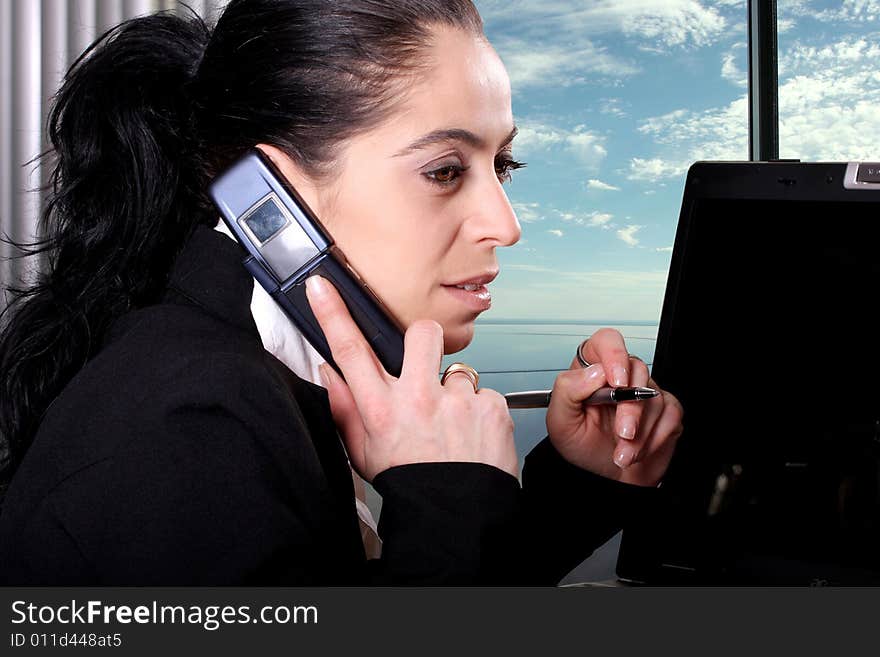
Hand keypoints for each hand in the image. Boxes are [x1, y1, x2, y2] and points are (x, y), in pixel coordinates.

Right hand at [305, 275, 517, 481]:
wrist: (457, 519)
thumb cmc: (411, 484)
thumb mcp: (364, 453)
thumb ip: (345, 409)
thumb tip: (329, 371)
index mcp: (380, 410)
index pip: (350, 351)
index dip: (332, 314)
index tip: (322, 286)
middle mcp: (417, 399)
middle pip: (420, 333)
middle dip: (424, 340)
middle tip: (425, 368)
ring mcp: (457, 402)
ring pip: (456, 370)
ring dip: (455, 394)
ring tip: (453, 428)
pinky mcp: (491, 407)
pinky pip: (484, 393)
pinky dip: (480, 412)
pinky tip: (472, 436)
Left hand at [545, 328, 682, 485]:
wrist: (605, 476)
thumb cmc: (582, 446)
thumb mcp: (560, 422)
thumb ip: (567, 390)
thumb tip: (594, 372)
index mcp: (591, 370)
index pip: (607, 341)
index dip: (615, 355)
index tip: (616, 382)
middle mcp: (620, 376)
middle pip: (636, 370)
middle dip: (630, 409)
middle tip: (622, 433)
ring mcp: (645, 390)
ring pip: (654, 398)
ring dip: (640, 433)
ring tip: (623, 452)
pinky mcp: (666, 409)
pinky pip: (670, 416)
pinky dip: (654, 440)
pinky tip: (637, 451)